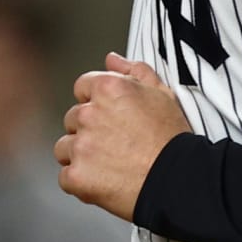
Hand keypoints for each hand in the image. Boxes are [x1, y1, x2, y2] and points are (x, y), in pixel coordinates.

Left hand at [57, 54, 189, 220]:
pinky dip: (80, 181)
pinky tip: (103, 180)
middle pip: (73, 118)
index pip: (82, 87)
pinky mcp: (76, 175)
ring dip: (80, 155)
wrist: (177, 179)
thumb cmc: (171, 140)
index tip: (109, 116)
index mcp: (108, 89)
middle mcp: (89, 114)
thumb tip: (112, 60)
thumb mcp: (162, 94)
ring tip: (109, 163)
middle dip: (88, 129)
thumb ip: (134, 72)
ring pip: (65, 147)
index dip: (96, 102)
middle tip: (115, 143)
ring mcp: (80, 146)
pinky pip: (65, 177)